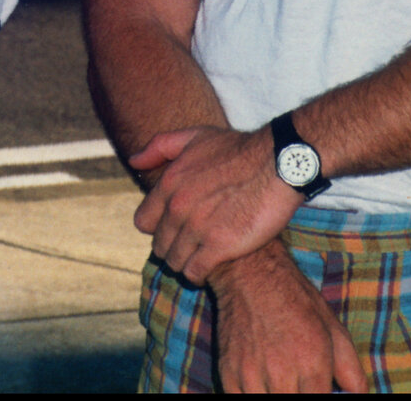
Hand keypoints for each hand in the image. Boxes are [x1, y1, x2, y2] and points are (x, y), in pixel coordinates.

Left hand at [131, 125, 299, 283]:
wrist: (276, 163)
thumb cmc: (237, 149)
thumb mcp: (194, 137)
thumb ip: (159, 147)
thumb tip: (133, 161)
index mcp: (169, 183)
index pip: (143, 221)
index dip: (157, 226)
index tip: (173, 226)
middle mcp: (178, 207)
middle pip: (160, 245)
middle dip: (172, 245)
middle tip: (190, 243)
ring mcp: (198, 228)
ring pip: (175, 261)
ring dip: (185, 261)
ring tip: (201, 255)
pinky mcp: (220, 246)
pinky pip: (195, 272)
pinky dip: (199, 273)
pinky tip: (211, 263)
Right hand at [210, 244, 367, 393]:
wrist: (250, 271)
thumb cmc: (294, 298)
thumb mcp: (333, 327)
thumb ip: (352, 370)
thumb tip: (358, 396)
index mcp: (311, 362)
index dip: (321, 400)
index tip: (317, 391)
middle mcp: (281, 372)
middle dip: (299, 397)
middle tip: (298, 383)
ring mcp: (251, 374)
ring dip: (274, 396)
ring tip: (280, 382)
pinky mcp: (228, 371)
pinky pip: (240, 400)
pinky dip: (252, 395)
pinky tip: (260, 383)